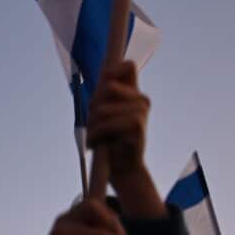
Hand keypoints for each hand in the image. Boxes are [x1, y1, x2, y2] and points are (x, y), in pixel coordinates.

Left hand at [87, 61, 149, 177]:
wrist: (121, 167)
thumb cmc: (108, 139)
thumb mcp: (101, 112)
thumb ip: (103, 92)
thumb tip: (107, 72)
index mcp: (132, 92)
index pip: (128, 66)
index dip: (113, 69)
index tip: (103, 85)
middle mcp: (141, 99)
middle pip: (107, 87)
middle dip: (93, 106)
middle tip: (93, 123)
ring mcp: (141, 110)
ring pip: (102, 109)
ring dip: (92, 125)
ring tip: (95, 136)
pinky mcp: (138, 124)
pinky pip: (107, 123)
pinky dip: (97, 134)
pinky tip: (97, 143)